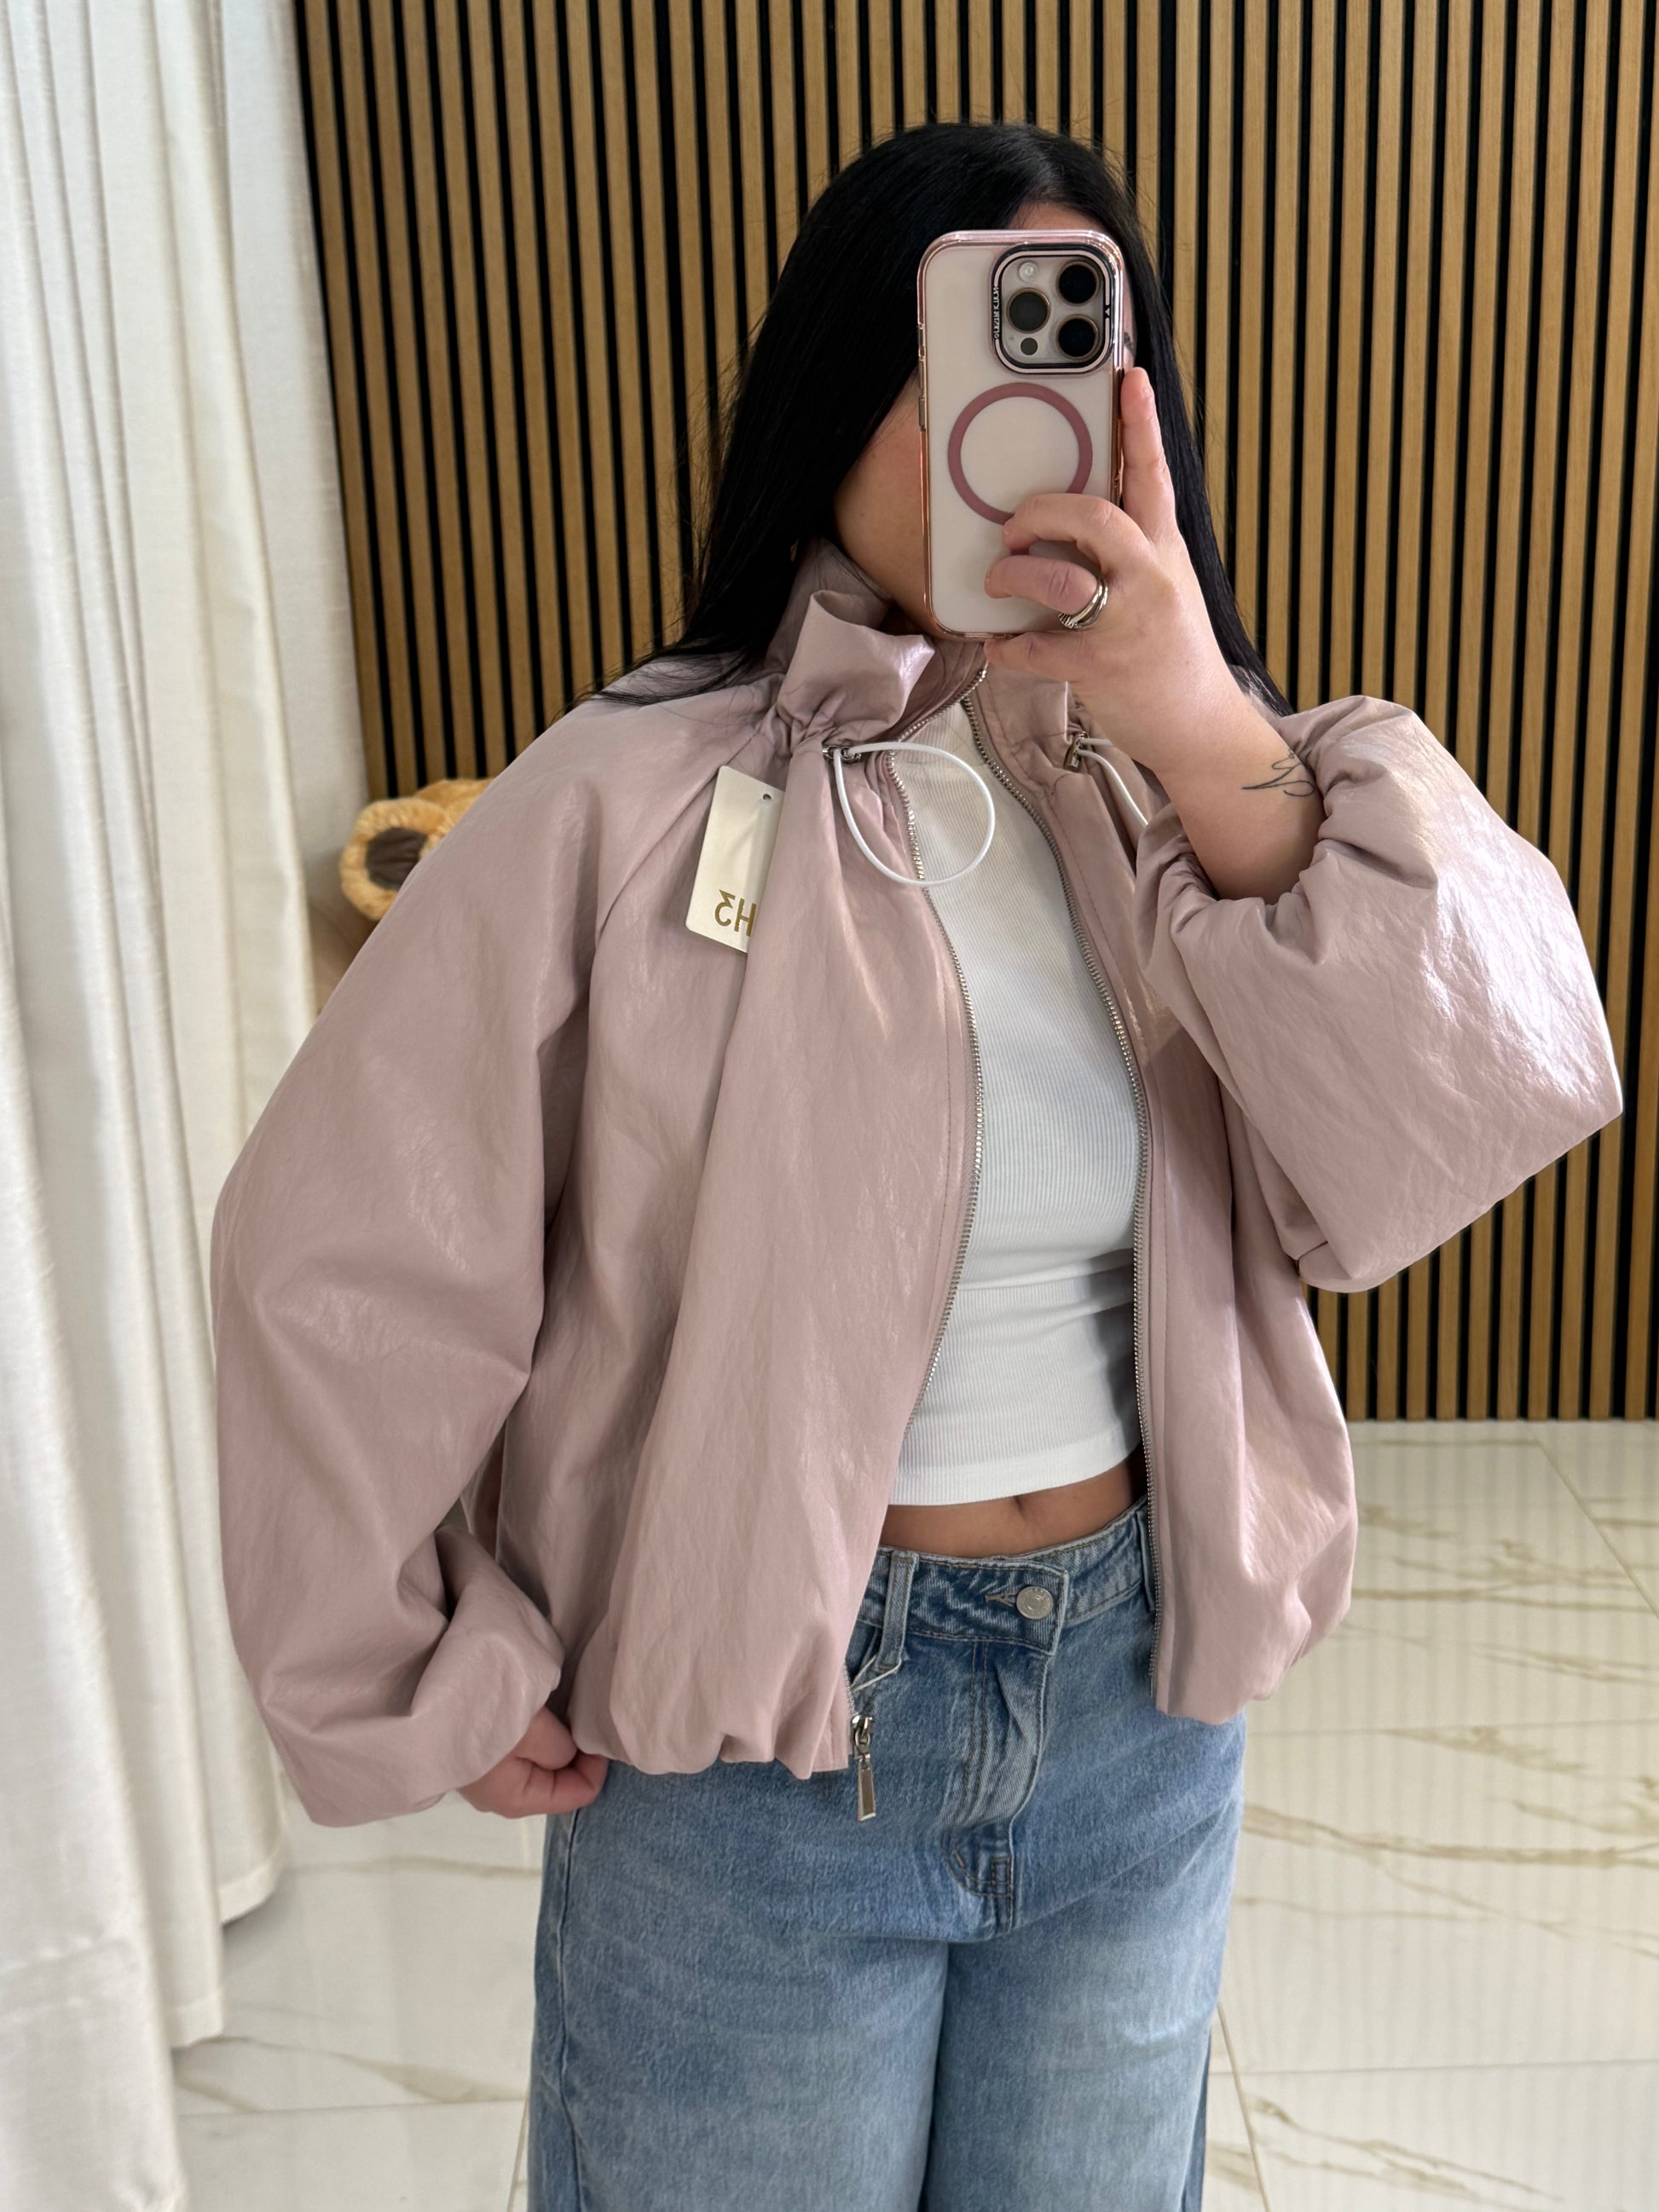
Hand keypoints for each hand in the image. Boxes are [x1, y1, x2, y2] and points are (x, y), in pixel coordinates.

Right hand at [458, 1703, 608, 1816]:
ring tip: (556, 1704)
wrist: (415, 1695)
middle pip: (558, 1778)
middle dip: (575, 1750)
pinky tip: (530, 1705)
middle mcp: (502, 1794)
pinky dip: (533, 1730)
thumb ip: (560, 1748)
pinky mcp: (476, 1751)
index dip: (596, 1760)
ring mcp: (486, 1773)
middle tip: (580, 1712)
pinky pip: (519, 1748)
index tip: (596, 1725)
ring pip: (539, 1760)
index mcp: (518, 1799)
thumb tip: (571, 1754)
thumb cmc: (479, 1717)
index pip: (578, 1792)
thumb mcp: (532, 1731)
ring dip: (552, 1737)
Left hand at [978, 364, 1264, 781]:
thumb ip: (1128, 553)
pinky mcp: (1101, 667)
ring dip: (1013, 575)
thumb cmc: (1171, 653)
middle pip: (1093, 515)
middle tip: (1013, 527)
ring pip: (1058, 578)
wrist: (1200, 725)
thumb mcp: (1164, 587)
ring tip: (997, 581)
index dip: (1139, 423)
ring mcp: (1126, 622)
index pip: (1152, 475)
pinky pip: (1036, 648)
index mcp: (1163, 549)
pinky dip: (1006, 647)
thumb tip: (1068, 528)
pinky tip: (998, 647)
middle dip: (1040, 511)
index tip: (1128, 374)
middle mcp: (1149, 577)